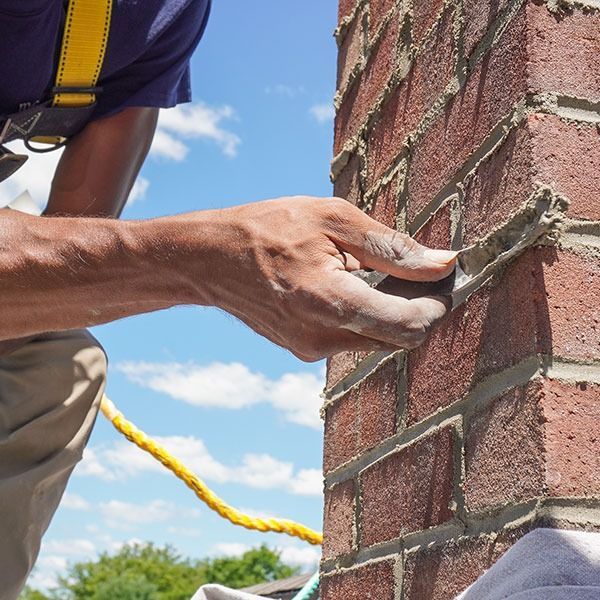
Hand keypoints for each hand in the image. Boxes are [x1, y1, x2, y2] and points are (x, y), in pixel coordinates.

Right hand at [203, 196, 455, 360]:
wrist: (209, 259)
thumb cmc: (267, 228)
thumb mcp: (332, 219)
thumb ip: (391, 247)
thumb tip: (442, 263)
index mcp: (331, 302)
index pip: (409, 325)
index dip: (436, 304)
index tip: (444, 278)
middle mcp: (322, 338)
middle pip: (398, 338)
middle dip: (419, 307)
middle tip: (419, 270)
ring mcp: (310, 350)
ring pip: (376, 340)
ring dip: (390, 311)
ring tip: (376, 271)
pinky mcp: (303, 351)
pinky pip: (351, 338)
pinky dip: (364, 316)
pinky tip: (350, 285)